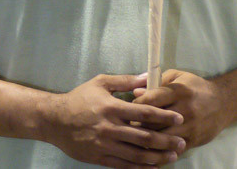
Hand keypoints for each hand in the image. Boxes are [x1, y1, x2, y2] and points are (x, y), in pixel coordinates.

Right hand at [40, 74, 185, 167]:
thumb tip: (148, 77)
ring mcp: (105, 145)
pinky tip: (153, 167)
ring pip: (137, 155)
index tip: (180, 118)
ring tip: (172, 156)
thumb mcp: (100, 83)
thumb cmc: (78, 99)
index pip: (144, 113)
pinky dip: (141, 168)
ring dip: (158, 157)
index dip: (164, 116)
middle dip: (167, 141)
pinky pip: (124, 166)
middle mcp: (110, 128)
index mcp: (112, 107)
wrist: (54, 120)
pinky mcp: (99, 158)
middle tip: (182, 142)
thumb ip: (124, 80)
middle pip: (145, 137)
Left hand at [133, 70, 231, 149]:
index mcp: (178, 91)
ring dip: (147, 138)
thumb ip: (156, 83)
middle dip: (137, 124)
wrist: (224, 103)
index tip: (129, 107)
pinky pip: (173, 149)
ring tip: (136, 137)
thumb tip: (135, 92)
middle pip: (154, 121)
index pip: (151, 99)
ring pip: (162, 137)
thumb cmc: (195, 87)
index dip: (136, 104)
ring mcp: (190, 127)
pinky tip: (151, 148)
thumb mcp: (177, 77)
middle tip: (127, 125)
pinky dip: (160, 149)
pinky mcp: (194, 140)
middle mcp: (184, 110)